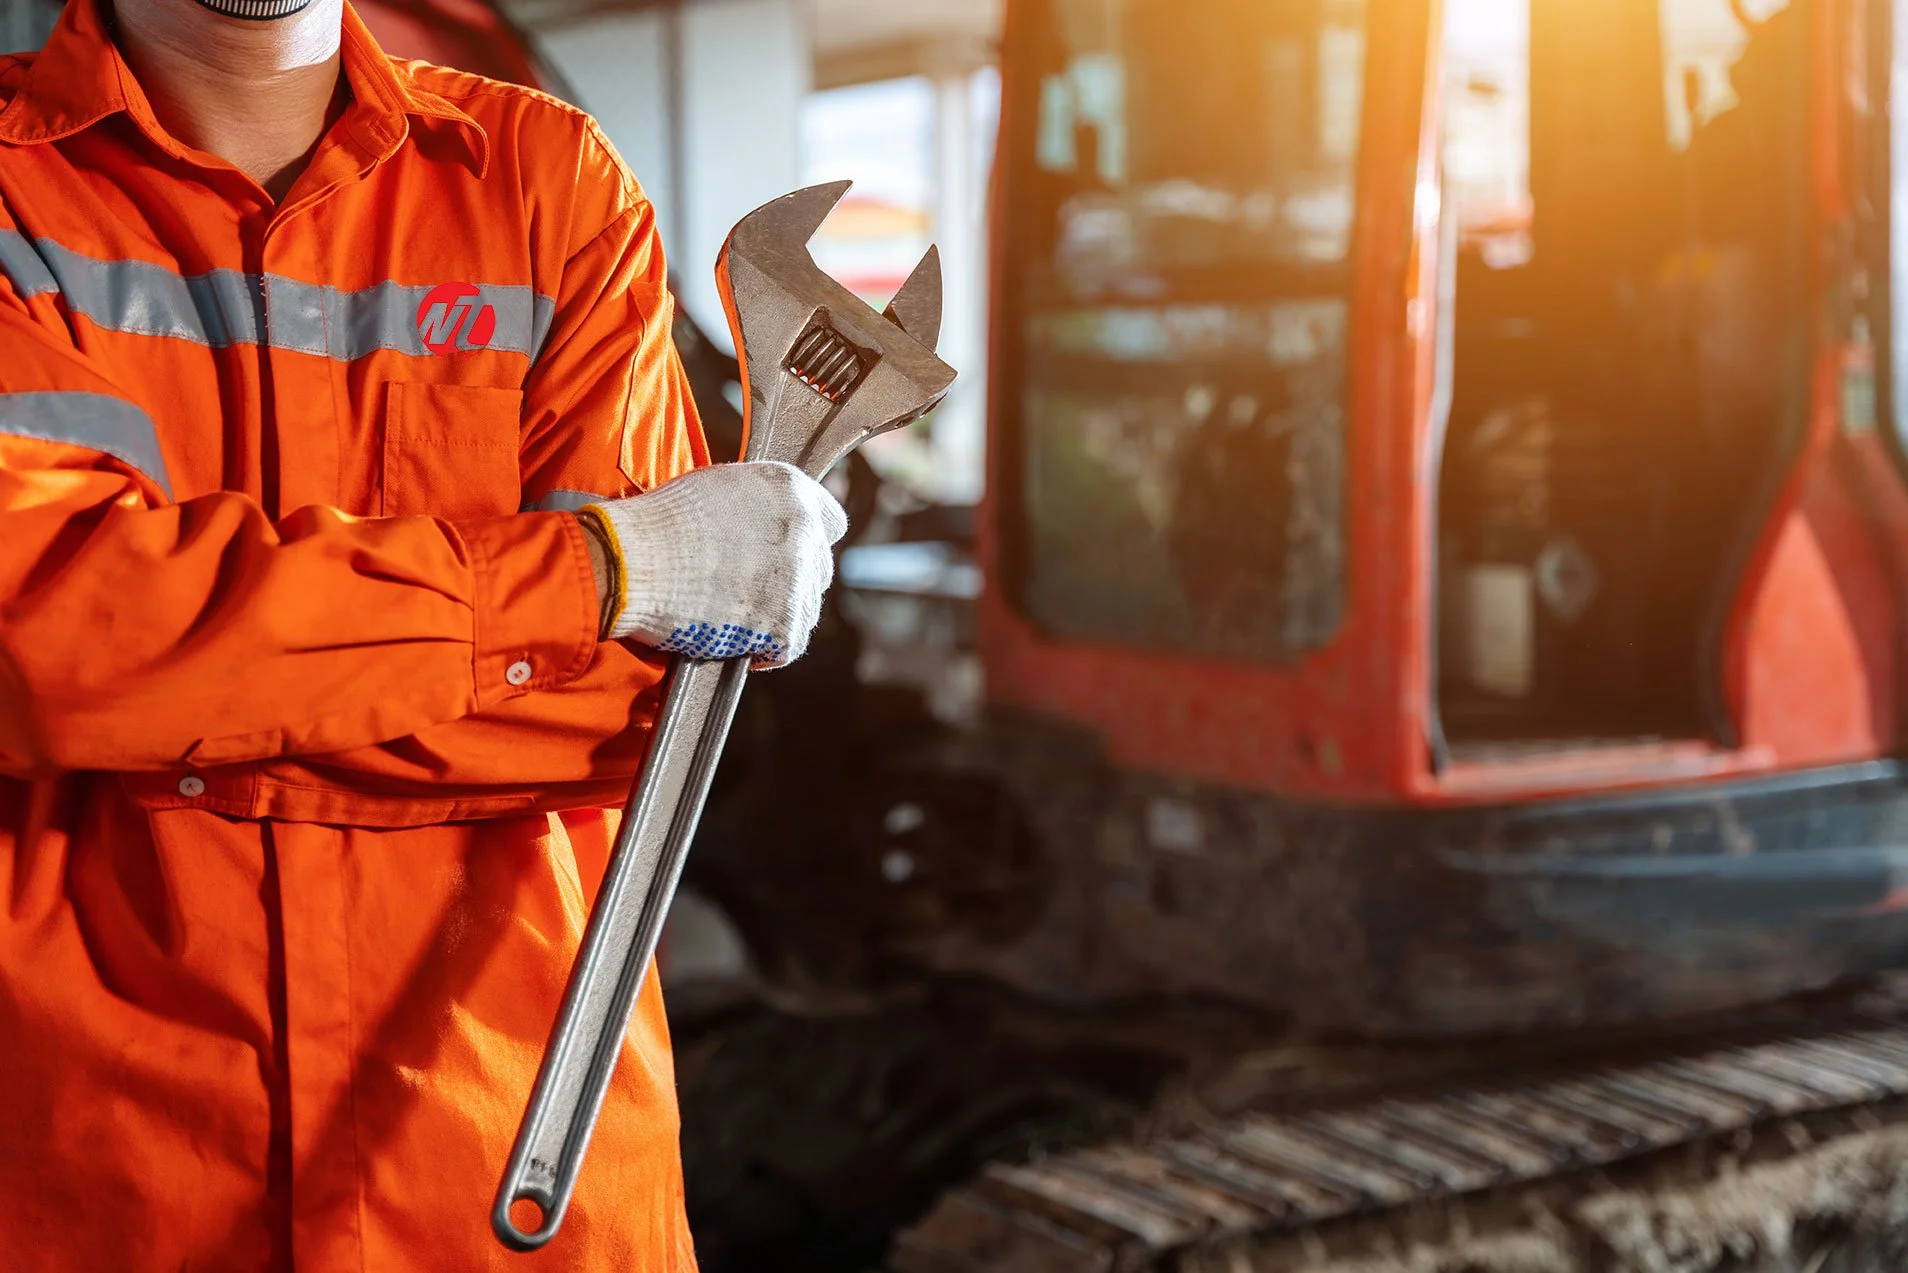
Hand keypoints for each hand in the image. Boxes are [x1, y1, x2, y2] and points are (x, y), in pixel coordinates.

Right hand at [576, 461, 847, 667]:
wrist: (633, 562)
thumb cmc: (660, 524)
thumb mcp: (720, 488)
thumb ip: (759, 505)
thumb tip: (767, 526)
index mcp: (790, 488)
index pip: (832, 522)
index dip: (808, 542)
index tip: (788, 556)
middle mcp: (804, 530)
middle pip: (819, 569)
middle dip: (791, 582)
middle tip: (749, 590)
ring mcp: (798, 579)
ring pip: (806, 610)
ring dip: (778, 617)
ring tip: (733, 615)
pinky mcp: (784, 624)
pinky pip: (788, 646)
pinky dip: (764, 651)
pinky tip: (738, 641)